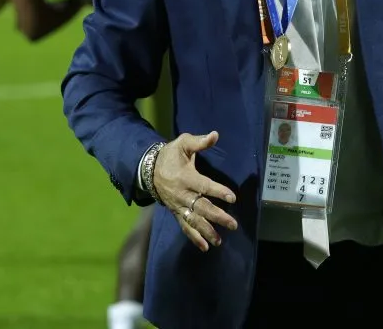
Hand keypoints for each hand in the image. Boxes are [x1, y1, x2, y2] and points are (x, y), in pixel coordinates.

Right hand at [152, 131, 237, 251]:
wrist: (149, 170)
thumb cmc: (170, 155)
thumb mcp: (183, 144)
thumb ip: (199, 142)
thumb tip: (215, 135)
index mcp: (185, 177)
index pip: (204, 186)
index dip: (218, 191)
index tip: (233, 198)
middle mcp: (182, 194)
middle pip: (201, 208)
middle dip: (217, 216)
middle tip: (233, 224)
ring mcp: (178, 206)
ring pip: (194, 221)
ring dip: (207, 231)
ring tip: (220, 241)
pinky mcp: (176, 212)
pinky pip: (185, 227)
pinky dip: (194, 238)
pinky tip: (205, 247)